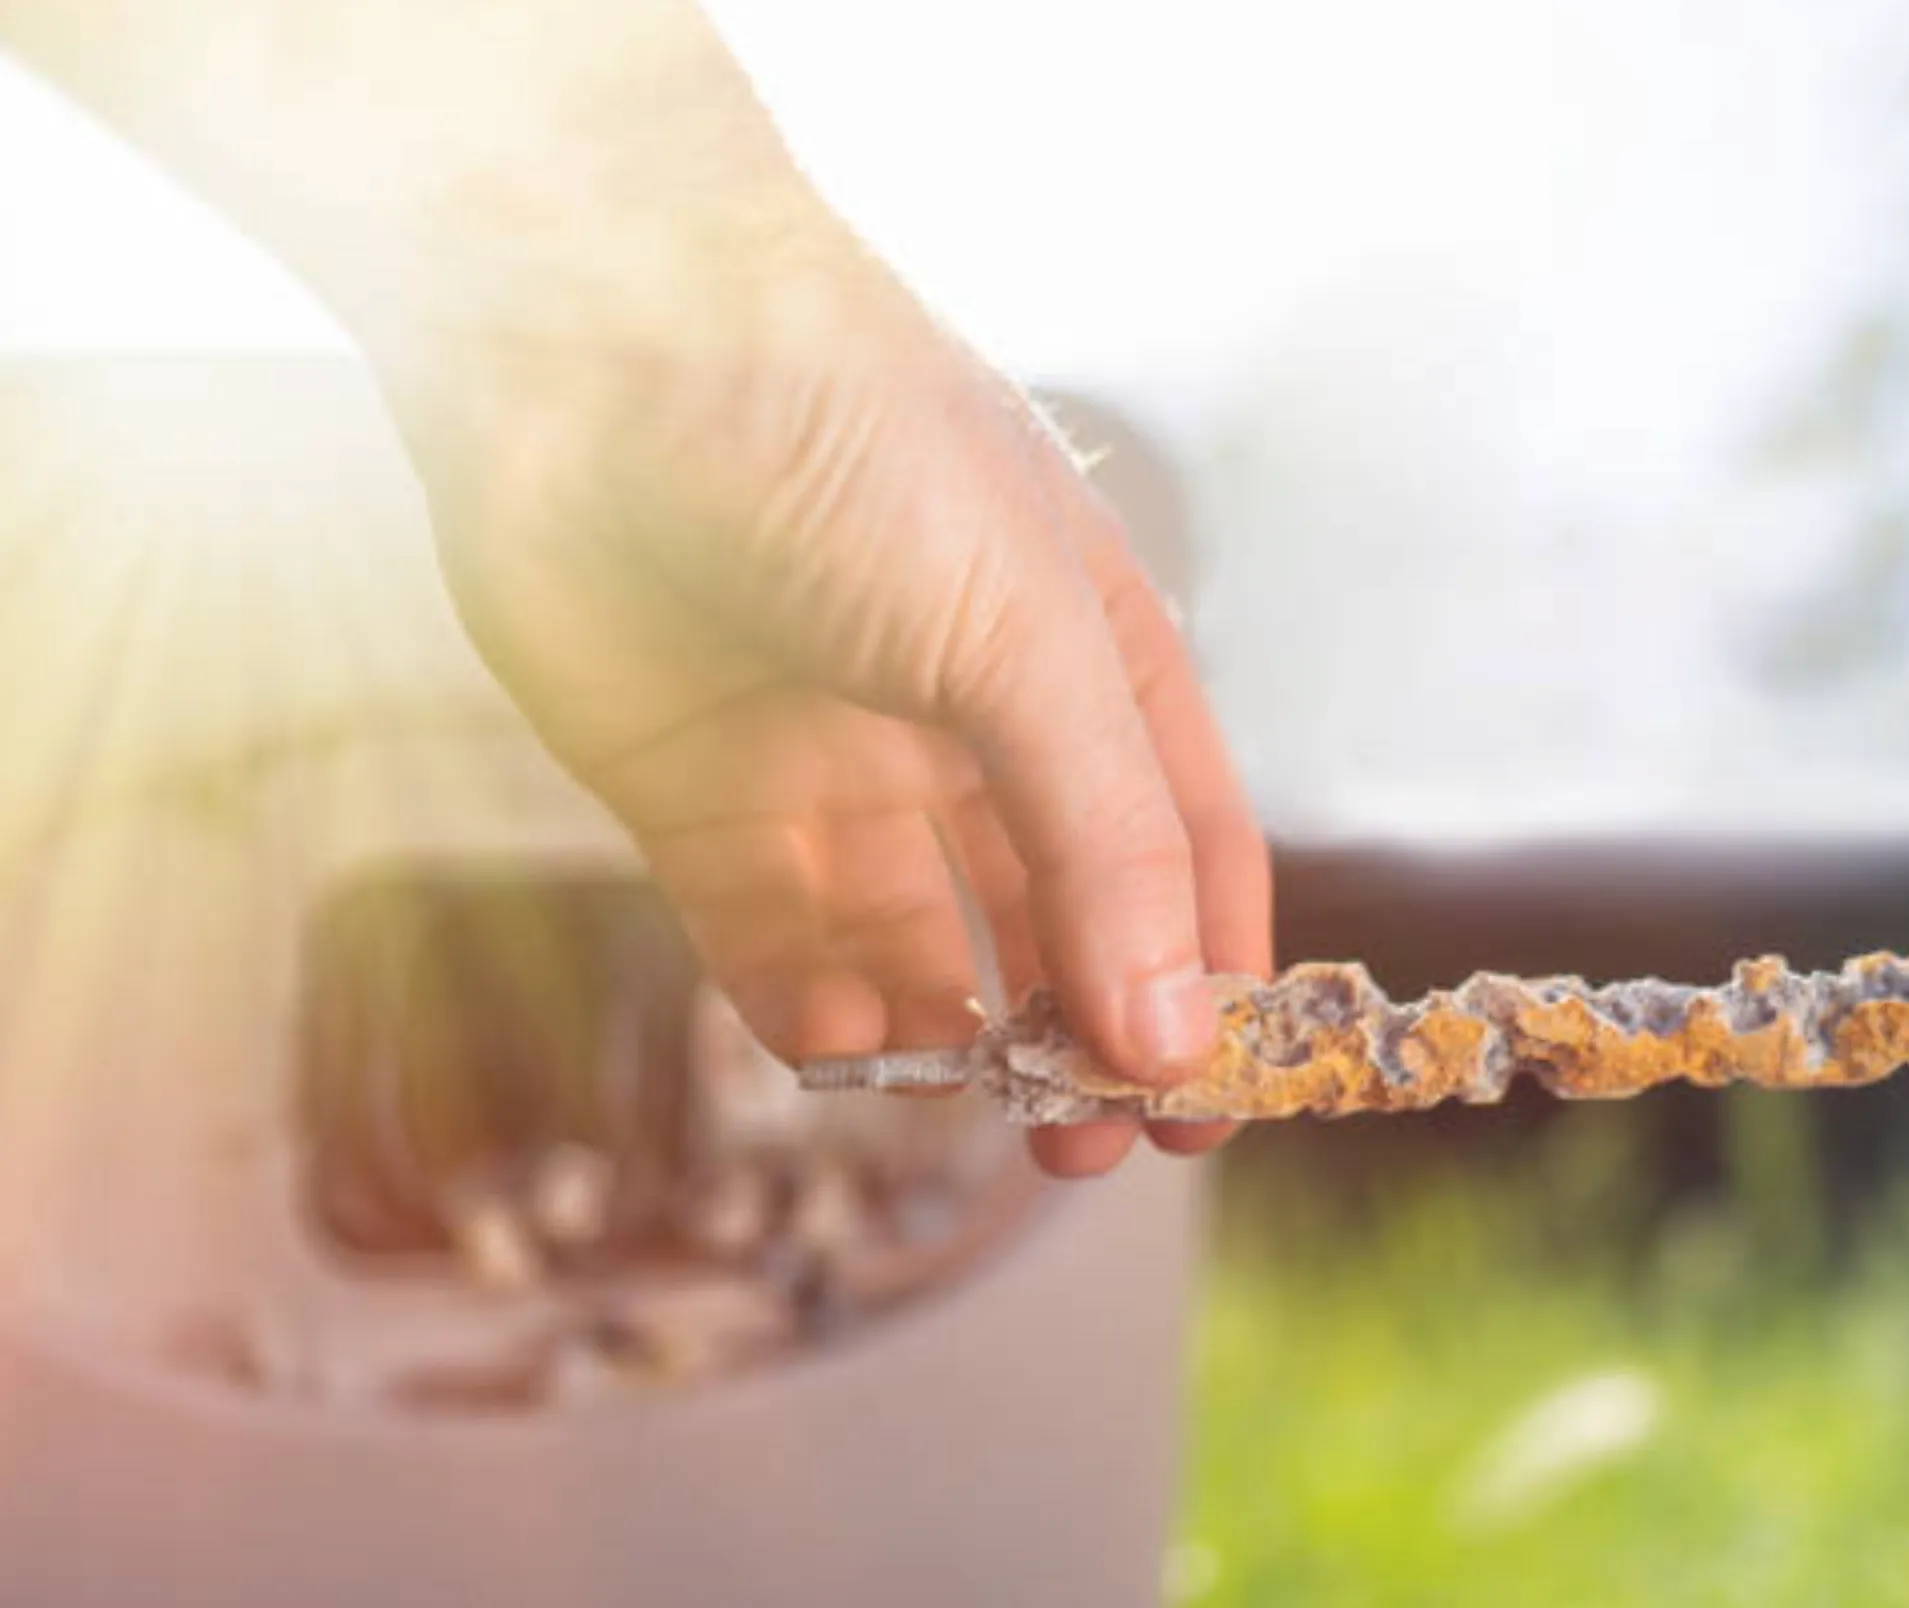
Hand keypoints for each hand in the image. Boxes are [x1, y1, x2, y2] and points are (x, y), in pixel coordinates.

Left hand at [378, 240, 1271, 1178]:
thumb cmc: (853, 448)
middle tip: (1086, 1141)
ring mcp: (834, 762)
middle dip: (1080, 1031)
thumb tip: (1176, 1038)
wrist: (593, 347)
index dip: (1210, 973)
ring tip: (969, 1097)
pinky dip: (813, 1008)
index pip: (1181, 844)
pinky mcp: (700, 798)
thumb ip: (1106, 842)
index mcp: (1081, 656)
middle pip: (1054, 914)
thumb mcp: (1028, 637)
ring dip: (953, 1034)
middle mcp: (968, 717)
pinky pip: (771, 940)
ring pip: (916, 945)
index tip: (1212, 1102)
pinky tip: (843, 1040)